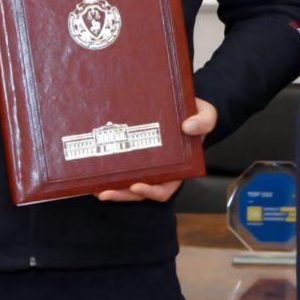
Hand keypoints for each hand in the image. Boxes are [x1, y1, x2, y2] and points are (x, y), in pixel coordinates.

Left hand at [98, 98, 217, 202]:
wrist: (184, 104)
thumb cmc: (196, 114)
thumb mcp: (206, 115)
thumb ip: (204, 121)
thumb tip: (189, 127)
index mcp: (178, 167)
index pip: (165, 189)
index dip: (150, 192)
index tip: (136, 186)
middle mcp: (159, 170)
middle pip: (139, 191)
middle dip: (122, 194)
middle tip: (105, 192)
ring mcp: (144, 163)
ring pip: (126, 183)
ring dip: (111, 187)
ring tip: (93, 186)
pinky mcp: (132, 153)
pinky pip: (119, 166)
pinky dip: (106, 170)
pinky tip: (93, 168)